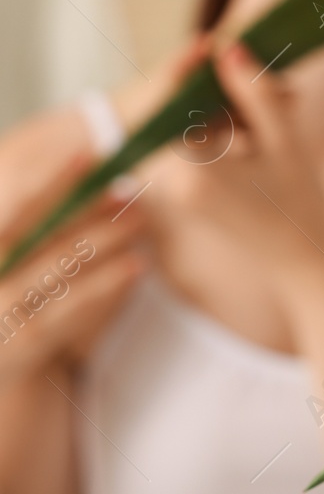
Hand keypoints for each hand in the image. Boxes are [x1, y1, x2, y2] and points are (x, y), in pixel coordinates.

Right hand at [0, 149, 147, 383]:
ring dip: (104, 239)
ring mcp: (2, 307)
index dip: (52, 181)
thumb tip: (84, 175)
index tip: (88, 156)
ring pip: (60, 265)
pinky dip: (107, 282)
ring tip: (139, 219)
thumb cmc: (7, 297)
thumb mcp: (11, 258)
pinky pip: (74, 304)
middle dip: (85, 206)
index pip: (17, 207)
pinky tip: (137, 264)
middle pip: (39, 232)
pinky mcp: (28, 338)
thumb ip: (32, 224)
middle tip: (126, 185)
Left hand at [158, 41, 323, 299]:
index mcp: (188, 173)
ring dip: (220, 108)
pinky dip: (222, 131)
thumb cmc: (305, 208)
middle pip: (173, 113)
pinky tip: (263, 128)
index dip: (188, 68)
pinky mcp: (186, 195)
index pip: (168, 103)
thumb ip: (255, 92)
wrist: (309, 268)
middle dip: (210, 88)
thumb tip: (228, 49)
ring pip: (185, 128)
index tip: (213, 42)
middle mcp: (169, 184)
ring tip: (277, 100)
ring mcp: (174, 191)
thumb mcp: (286, 142)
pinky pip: (192, 148)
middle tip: (254, 73)